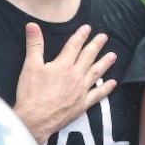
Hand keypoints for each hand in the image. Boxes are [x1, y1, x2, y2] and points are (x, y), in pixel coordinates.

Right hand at [13, 22, 117, 143]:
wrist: (35, 119)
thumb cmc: (31, 93)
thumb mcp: (30, 65)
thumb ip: (34, 44)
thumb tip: (32, 25)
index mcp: (63, 65)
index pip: (74, 45)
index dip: (81, 35)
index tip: (87, 28)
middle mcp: (75, 76)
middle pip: (88, 57)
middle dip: (96, 45)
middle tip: (104, 37)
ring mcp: (81, 90)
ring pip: (96, 73)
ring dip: (105, 63)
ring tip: (113, 55)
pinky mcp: (82, 104)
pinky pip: (98, 94)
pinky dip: (106, 88)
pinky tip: (113, 83)